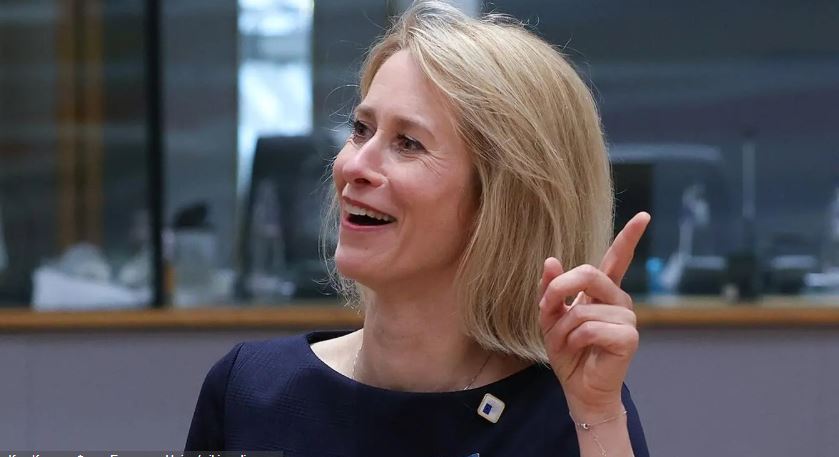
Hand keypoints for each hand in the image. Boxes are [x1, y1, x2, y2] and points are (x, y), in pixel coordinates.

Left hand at [538, 212, 650, 417]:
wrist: (579, 388)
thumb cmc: (569, 352)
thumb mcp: (551, 317)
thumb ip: (551, 290)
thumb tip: (551, 260)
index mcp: (603, 291)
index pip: (617, 258)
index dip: (629, 236)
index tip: (643, 216)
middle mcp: (619, 299)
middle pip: (588, 273)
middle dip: (558, 291)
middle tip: (546, 310)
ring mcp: (627, 318)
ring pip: (581, 310)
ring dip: (562, 330)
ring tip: (568, 344)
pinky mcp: (628, 338)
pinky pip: (588, 329)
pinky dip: (573, 342)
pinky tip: (580, 352)